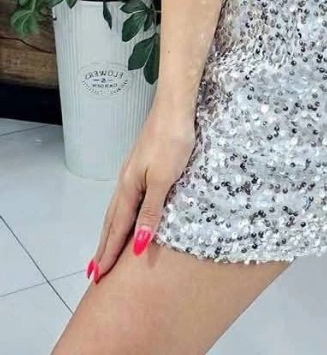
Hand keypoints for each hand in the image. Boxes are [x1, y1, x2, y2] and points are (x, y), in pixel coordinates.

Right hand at [85, 101, 195, 282]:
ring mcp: (133, 171)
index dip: (109, 253)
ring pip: (119, 208)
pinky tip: (129, 212)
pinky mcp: (143, 163)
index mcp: (129, 188)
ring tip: (105, 248)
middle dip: (103, 246)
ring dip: (112, 231)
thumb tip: (138, 245)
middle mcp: (126, 181)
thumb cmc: (171, 142)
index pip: (117, 228)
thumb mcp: (164, 179)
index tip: (98, 276)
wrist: (175, 107)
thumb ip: (152, 211)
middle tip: (94, 270)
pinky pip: (128, 197)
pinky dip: (124, 213)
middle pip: (112, 220)